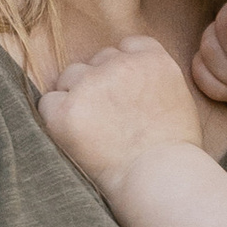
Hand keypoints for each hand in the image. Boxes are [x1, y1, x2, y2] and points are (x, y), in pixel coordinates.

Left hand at [38, 34, 206, 197]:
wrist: (160, 180)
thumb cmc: (175, 153)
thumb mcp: (178, 100)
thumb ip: (152, 79)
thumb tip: (130, 82)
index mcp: (152, 59)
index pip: (125, 46)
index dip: (121, 69)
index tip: (125, 95)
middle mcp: (120, 64)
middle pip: (95, 62)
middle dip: (98, 85)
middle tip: (109, 122)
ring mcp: (91, 85)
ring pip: (69, 77)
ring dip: (75, 98)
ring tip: (94, 133)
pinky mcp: (66, 110)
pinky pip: (49, 103)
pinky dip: (56, 119)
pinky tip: (76, 141)